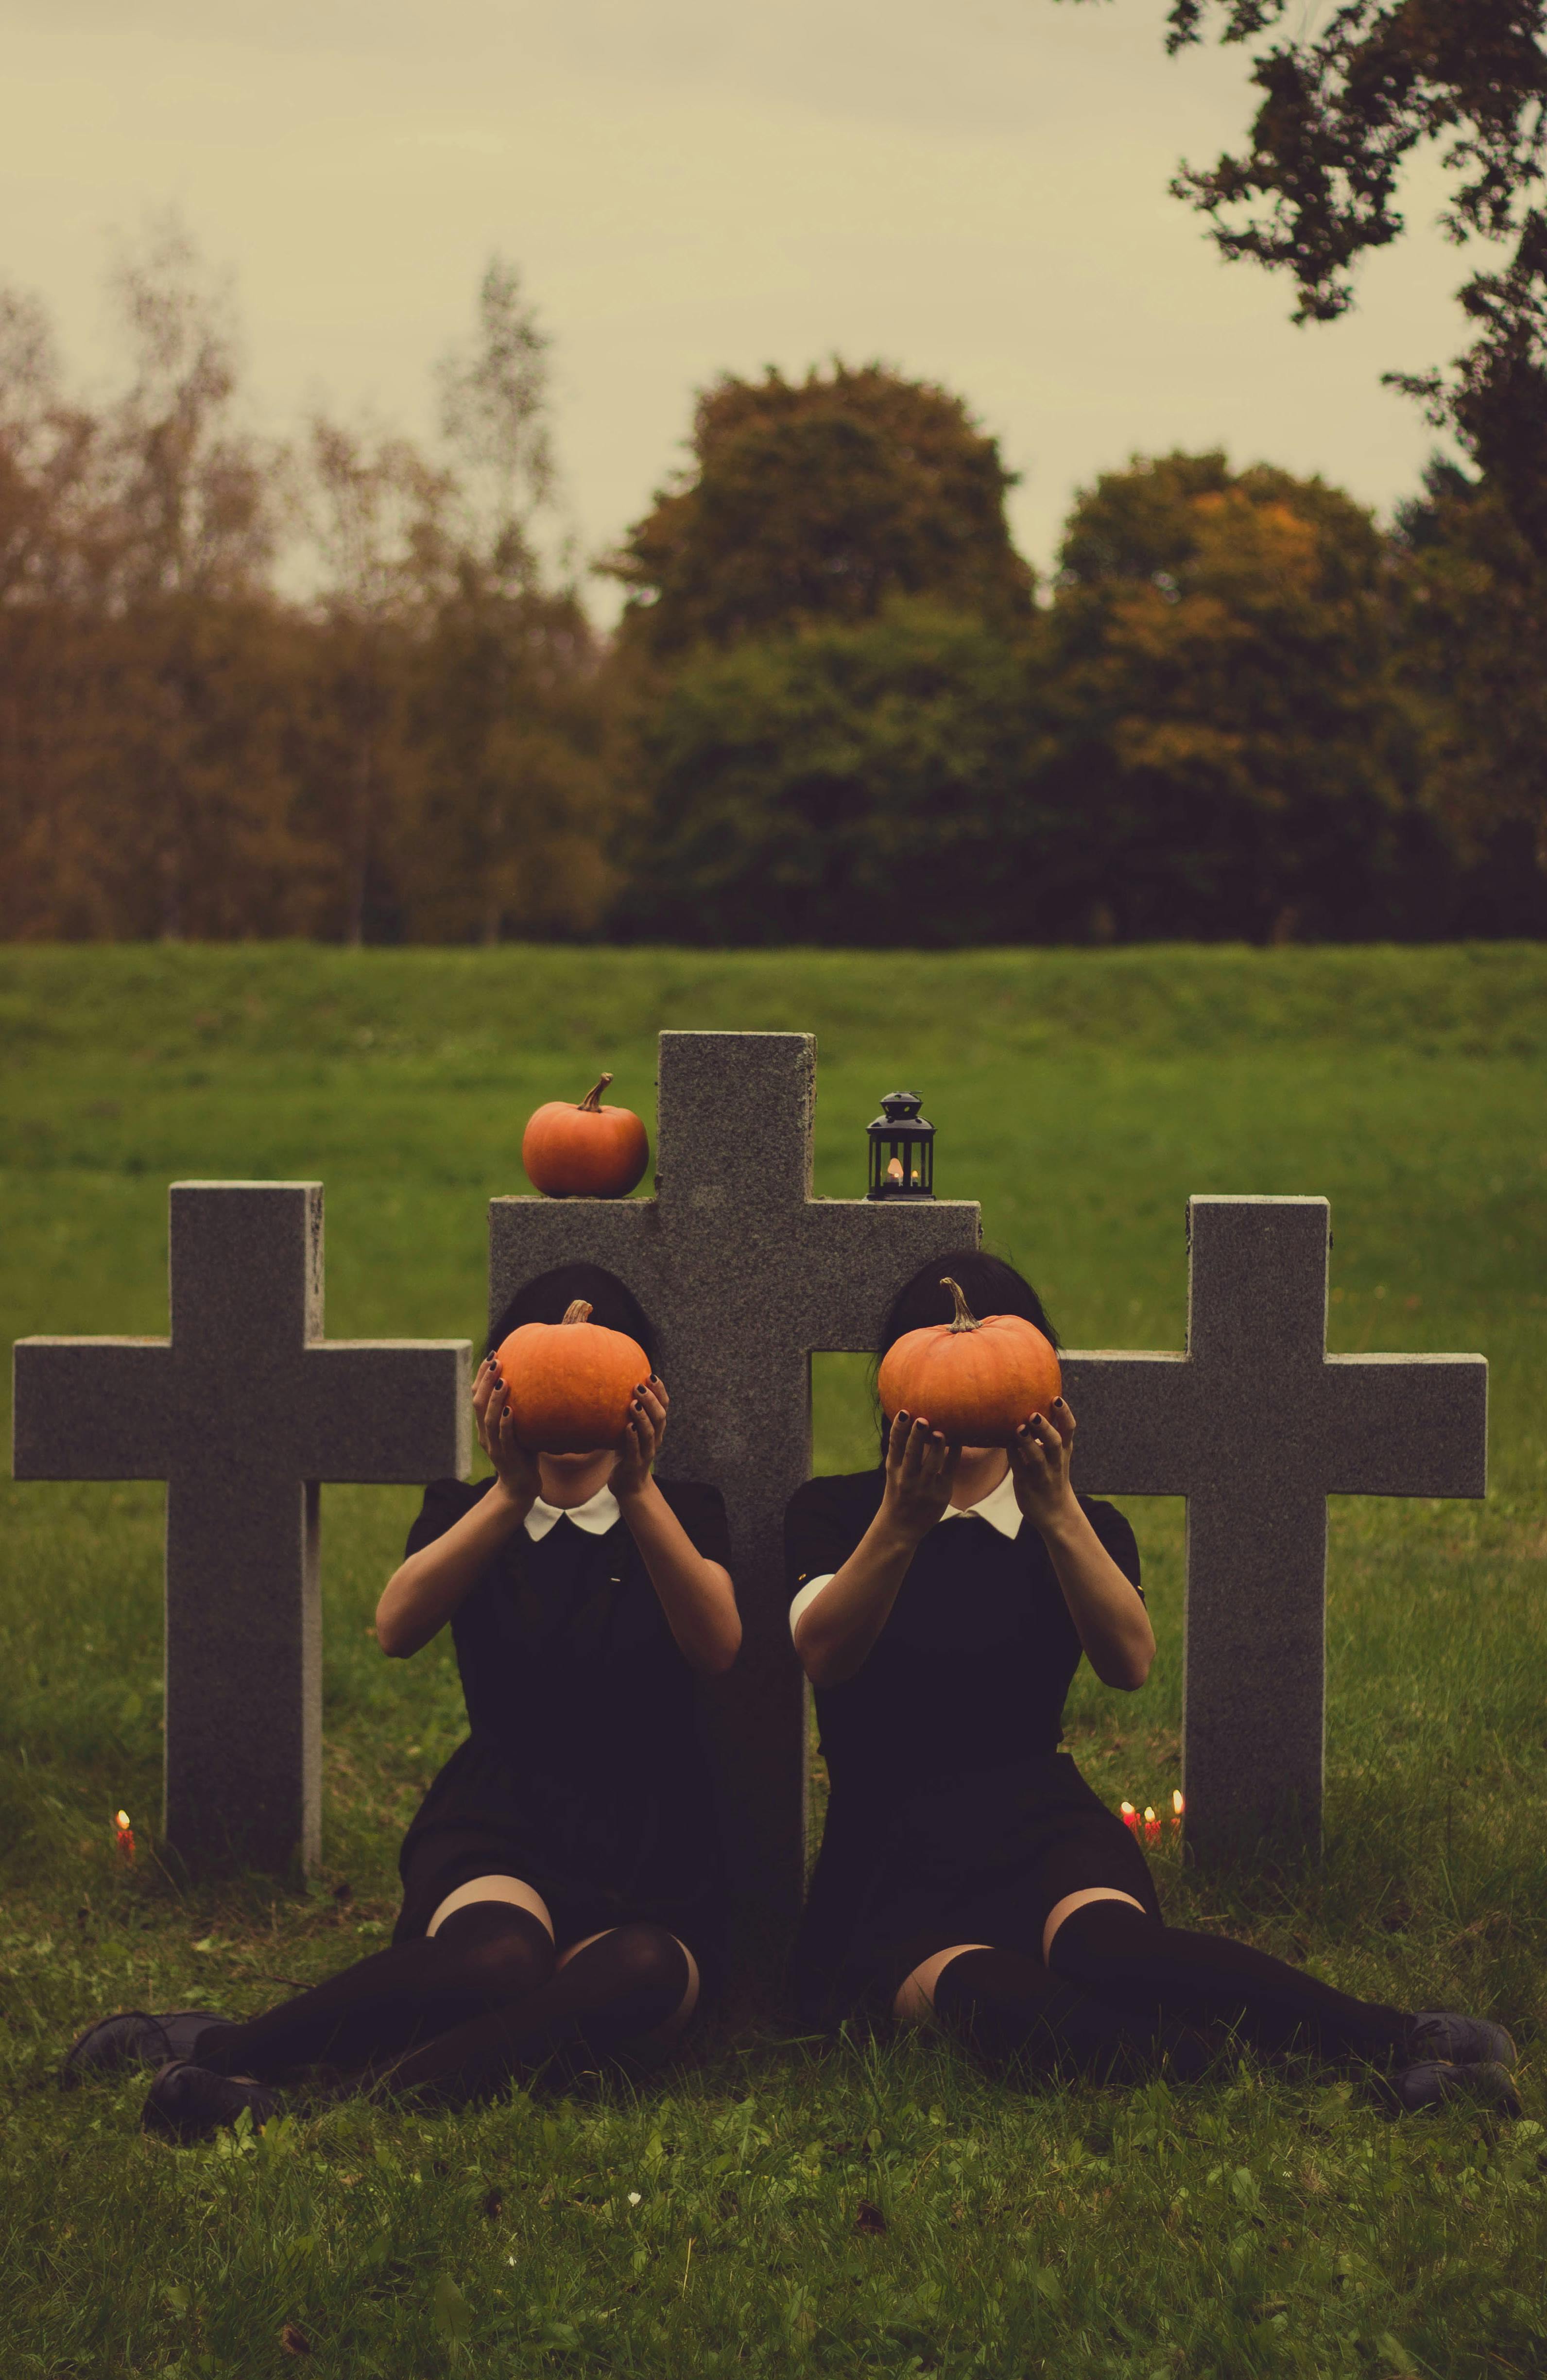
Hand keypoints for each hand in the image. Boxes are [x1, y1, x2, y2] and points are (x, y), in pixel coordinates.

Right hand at [472, 1355, 541, 1506]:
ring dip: (495, 1399)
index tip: (491, 1356)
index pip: (477, 1397)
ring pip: (488, 1420)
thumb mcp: (521, 1430)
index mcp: (485, 1427)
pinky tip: (510, 1411)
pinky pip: (504, 1439)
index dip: (481, 1376)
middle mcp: (485, 1435)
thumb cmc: (523, 1455)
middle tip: (496, 1361)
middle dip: (485, 1381)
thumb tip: (539, 1384)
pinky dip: (505, 1424)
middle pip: (478, 1404)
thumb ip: (523, 1411)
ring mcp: (494, 1447)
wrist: (520, 1488)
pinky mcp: (506, 1457)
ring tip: (503, 1380)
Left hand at [610, 1375, 668, 1500]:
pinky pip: (635, 1450)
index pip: (664, 1407)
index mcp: (656, 1430)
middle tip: (639, 1386)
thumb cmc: (627, 1454)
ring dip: (642, 1417)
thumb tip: (610, 1389)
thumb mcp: (629, 1432)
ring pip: (650, 1433)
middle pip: (660, 1417)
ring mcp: (646, 1453)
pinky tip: (627, 1427)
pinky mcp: (635, 1464)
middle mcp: (655, 1440)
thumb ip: (626, 1415)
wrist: (629, 1487)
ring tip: (634, 1403)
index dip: (660, 1392)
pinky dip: (632, 1438)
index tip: (652, 1376)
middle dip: (652, 1400)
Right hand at [879, 1411, 959, 1541]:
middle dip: (916, 1436)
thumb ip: (901, 1452)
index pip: (894, 1445)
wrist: (900, 1527)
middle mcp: (907, 1478)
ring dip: (936, 1446)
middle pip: (912, 1453)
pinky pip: (950, 1470)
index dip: (898, 1428)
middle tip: (922, 1420)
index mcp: (894, 1469)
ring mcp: (924, 1487)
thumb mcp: (894, 1473)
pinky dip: (954, 1453)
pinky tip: (959, 1440)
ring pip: (932, 1463)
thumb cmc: (899, 1493)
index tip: (904, 1412)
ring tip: (940, 1432)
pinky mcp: (941, 1493)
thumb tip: (910, 1421)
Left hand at [1008, 1396, 1077, 1533]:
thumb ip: (1047, 1434)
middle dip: (1045, 1427)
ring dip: (1028, 1443)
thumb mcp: (1056, 1454)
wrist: (1054, 1513)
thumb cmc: (1051, 1475)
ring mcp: (1042, 1474)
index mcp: (1064, 1450)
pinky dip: (1012, 1454)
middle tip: (1034, 1414)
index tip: (1056, 1398)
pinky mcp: (1026, 1484)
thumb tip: (1029, 1405)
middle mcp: (1055, 1461)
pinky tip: (1003, 1441)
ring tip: (1018, 1429)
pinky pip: (1018, 1467)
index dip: (1064, 1414)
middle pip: (1054, 1441)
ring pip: (1037, 1458)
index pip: (1069, 1429)